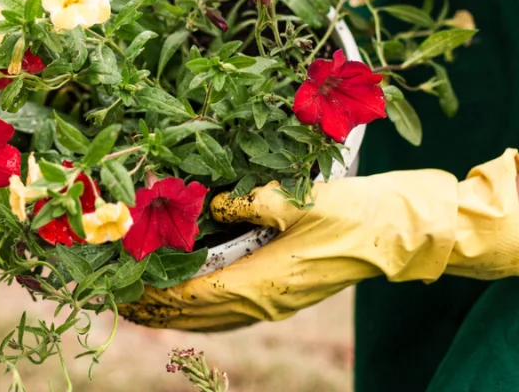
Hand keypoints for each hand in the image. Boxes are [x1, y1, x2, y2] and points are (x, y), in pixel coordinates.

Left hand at [120, 150, 518, 331]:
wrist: (402, 234)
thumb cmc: (355, 214)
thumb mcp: (301, 199)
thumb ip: (252, 202)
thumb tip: (213, 204)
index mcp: (263, 282)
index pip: (193, 297)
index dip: (155, 295)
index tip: (122, 290)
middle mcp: (265, 302)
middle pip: (196, 316)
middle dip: (154, 310)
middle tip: (116, 301)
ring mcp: (276, 303)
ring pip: (212, 319)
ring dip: (174, 314)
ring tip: (141, 307)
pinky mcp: (285, 296)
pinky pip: (230, 313)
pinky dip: (201, 311)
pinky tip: (188, 303)